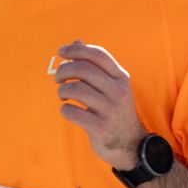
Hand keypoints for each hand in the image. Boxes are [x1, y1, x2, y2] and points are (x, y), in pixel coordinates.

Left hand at [52, 40, 146, 170]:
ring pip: (76, 89)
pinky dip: (65, 109)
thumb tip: (76, 41)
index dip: (76, 50)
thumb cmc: (114, 110)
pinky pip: (73, 111)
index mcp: (121, 78)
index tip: (61, 52)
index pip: (98, 55)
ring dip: (62, 90)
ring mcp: (110, 110)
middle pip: (84, 69)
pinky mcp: (101, 128)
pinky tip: (68, 110)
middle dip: (64, 70)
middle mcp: (118, 91)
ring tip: (63, 95)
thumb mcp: (111, 86)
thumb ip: (94, 65)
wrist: (130, 145)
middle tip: (58, 78)